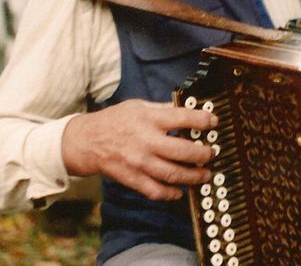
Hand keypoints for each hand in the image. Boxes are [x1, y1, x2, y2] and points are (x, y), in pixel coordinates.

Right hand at [61, 99, 216, 200]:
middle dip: (203, 154)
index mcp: (148, 119)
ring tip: (204, 175)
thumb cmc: (115, 120)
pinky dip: (171, 194)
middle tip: (212, 154)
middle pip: (183, 151)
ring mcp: (139, 162)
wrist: (87, 141)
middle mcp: (146, 141)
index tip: (213, 122)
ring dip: (194, 177)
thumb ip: (162, 109)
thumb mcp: (138, 106)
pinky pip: (156, 191)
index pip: (182, 118)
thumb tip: (187, 107)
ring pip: (173, 174)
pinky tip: (180, 191)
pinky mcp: (132, 179)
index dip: (202, 120)